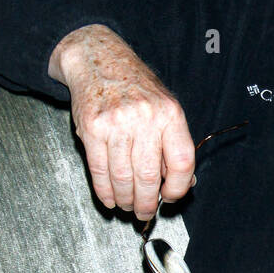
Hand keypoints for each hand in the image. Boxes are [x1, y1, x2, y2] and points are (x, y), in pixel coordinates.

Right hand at [48, 24, 195, 220]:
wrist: (98, 60)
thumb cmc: (135, 86)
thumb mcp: (164, 107)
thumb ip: (173, 143)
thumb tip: (180, 184)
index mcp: (170, 114)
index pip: (182, 162)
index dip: (178, 188)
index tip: (171, 197)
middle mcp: (144, 118)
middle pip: (149, 176)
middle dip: (147, 202)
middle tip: (145, 212)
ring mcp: (116, 124)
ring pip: (123, 177)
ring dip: (126, 199)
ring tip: (128, 205)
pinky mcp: (91, 129)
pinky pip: (100, 170)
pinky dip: (105, 191)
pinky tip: (110, 198)